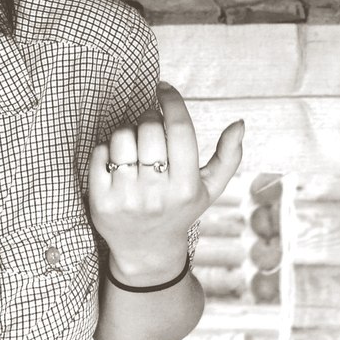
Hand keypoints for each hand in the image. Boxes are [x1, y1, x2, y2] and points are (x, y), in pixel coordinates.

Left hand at [87, 82, 243, 278]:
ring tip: (134, 147)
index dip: (171, 101)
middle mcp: (157, 193)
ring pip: (121, 137)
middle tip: (150, 127)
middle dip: (148, 118)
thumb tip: (239, 123)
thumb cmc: (180, 211)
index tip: (164, 87)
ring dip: (127, 133)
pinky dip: (107, 149)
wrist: (146, 252)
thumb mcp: (210, 189)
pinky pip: (99, 153)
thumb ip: (228, 157)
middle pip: (148, 129)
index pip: (179, 129)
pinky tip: (117, 162)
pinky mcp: (101, 201)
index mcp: (187, 186)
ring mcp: (127, 198)